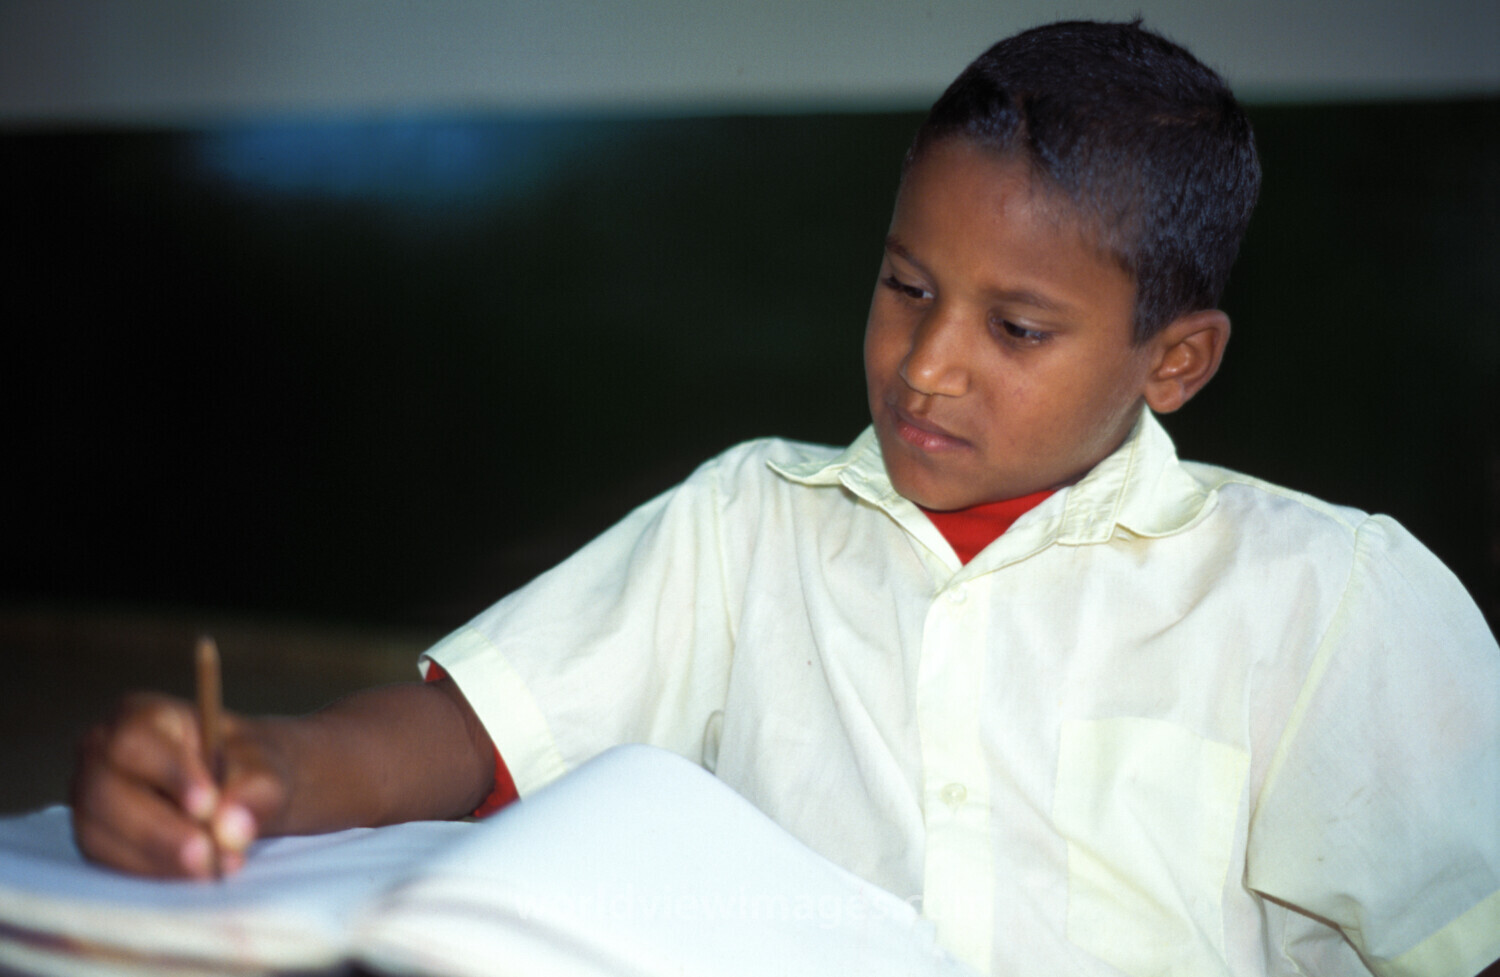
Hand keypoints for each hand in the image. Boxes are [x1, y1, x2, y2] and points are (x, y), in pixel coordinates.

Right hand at [69, 693, 289, 878]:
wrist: (239, 791)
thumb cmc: (246, 768)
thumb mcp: (264, 768)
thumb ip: (253, 790)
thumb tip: (231, 829)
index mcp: (140, 716)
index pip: (136, 742)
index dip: (168, 774)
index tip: (207, 805)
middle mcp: (101, 754)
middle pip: (106, 793)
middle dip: (159, 831)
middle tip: (208, 856)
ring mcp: (90, 799)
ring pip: (100, 835)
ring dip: (158, 860)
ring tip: (212, 870)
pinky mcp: (96, 839)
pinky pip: (109, 864)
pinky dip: (152, 875)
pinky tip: (194, 877)